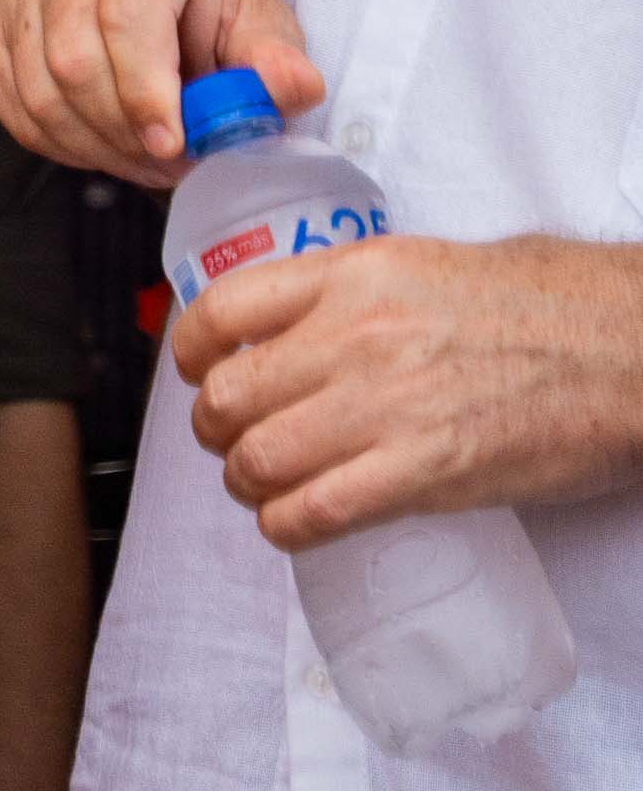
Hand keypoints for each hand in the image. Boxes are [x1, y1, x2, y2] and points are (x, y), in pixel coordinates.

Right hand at [0, 0, 315, 181]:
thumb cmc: (212, 3)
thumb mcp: (260, 21)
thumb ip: (276, 57)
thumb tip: (294, 87)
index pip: (126, 16)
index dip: (145, 91)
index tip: (172, 145)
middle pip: (72, 59)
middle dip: (122, 131)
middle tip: (168, 164)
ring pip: (37, 88)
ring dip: (91, 144)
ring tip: (142, 161)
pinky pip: (10, 100)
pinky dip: (55, 140)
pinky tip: (100, 145)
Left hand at [172, 231, 642, 545]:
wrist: (635, 346)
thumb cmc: (551, 303)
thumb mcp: (429, 264)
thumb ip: (352, 293)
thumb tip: (292, 328)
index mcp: (354, 274)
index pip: (220, 313)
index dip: (191, 355)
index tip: (201, 375)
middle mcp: (355, 334)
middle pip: (225, 398)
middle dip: (217, 431)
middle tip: (240, 442)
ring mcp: (388, 404)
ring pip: (257, 460)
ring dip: (247, 484)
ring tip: (268, 487)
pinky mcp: (425, 471)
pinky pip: (314, 512)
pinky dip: (287, 526)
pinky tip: (298, 523)